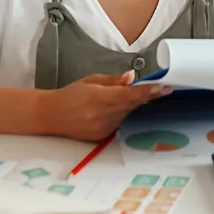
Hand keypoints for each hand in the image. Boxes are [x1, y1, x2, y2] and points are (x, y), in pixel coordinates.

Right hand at [41, 72, 171, 140]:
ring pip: (126, 113)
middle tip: (159, 88)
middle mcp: (102, 115)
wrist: (50, 115)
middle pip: (132, 104)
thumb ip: (114, 80)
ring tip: (117, 97)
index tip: (163, 87)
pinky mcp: (101, 136)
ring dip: (129, 104)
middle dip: (145, 96)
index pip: (130, 95)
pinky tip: (109, 109)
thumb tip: (132, 77)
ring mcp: (102, 128)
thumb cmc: (71, 94)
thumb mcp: (92, 81)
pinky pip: (118, 122)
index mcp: (100, 98)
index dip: (148, 91)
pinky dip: (119, 114)